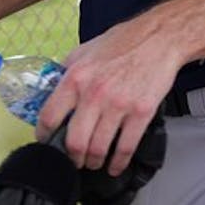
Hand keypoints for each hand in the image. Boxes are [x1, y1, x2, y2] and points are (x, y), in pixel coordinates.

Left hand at [38, 15, 185, 175]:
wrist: (159, 38)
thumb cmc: (124, 41)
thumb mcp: (85, 49)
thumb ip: (66, 69)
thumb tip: (51, 88)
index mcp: (76, 77)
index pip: (49, 117)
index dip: (45, 136)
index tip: (48, 141)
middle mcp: (94, 93)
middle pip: (74, 142)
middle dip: (72, 157)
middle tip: (74, 159)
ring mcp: (119, 105)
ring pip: (98, 149)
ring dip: (94, 162)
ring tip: (94, 162)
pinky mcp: (141, 113)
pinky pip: (125, 148)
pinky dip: (118, 163)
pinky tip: (115, 166)